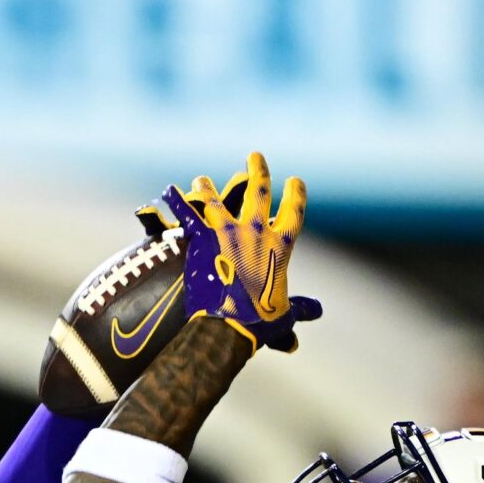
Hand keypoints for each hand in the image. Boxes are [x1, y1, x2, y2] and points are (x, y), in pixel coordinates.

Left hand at [156, 152, 319, 352]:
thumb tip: (316, 311)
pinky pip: (188, 216)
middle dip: (257, 171)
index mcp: (280, 246)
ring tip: (202, 180)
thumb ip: (300, 308)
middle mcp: (255, 232)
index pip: (293, 211)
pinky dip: (177, 202)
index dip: (296, 194)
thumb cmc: (258, 323)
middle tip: (255, 156)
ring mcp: (227, 233)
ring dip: (208, 189)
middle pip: (257, 192)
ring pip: (217, 201)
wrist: (228, 326)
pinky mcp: (202, 240)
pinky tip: (168, 190)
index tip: (295, 181)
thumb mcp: (284, 314)